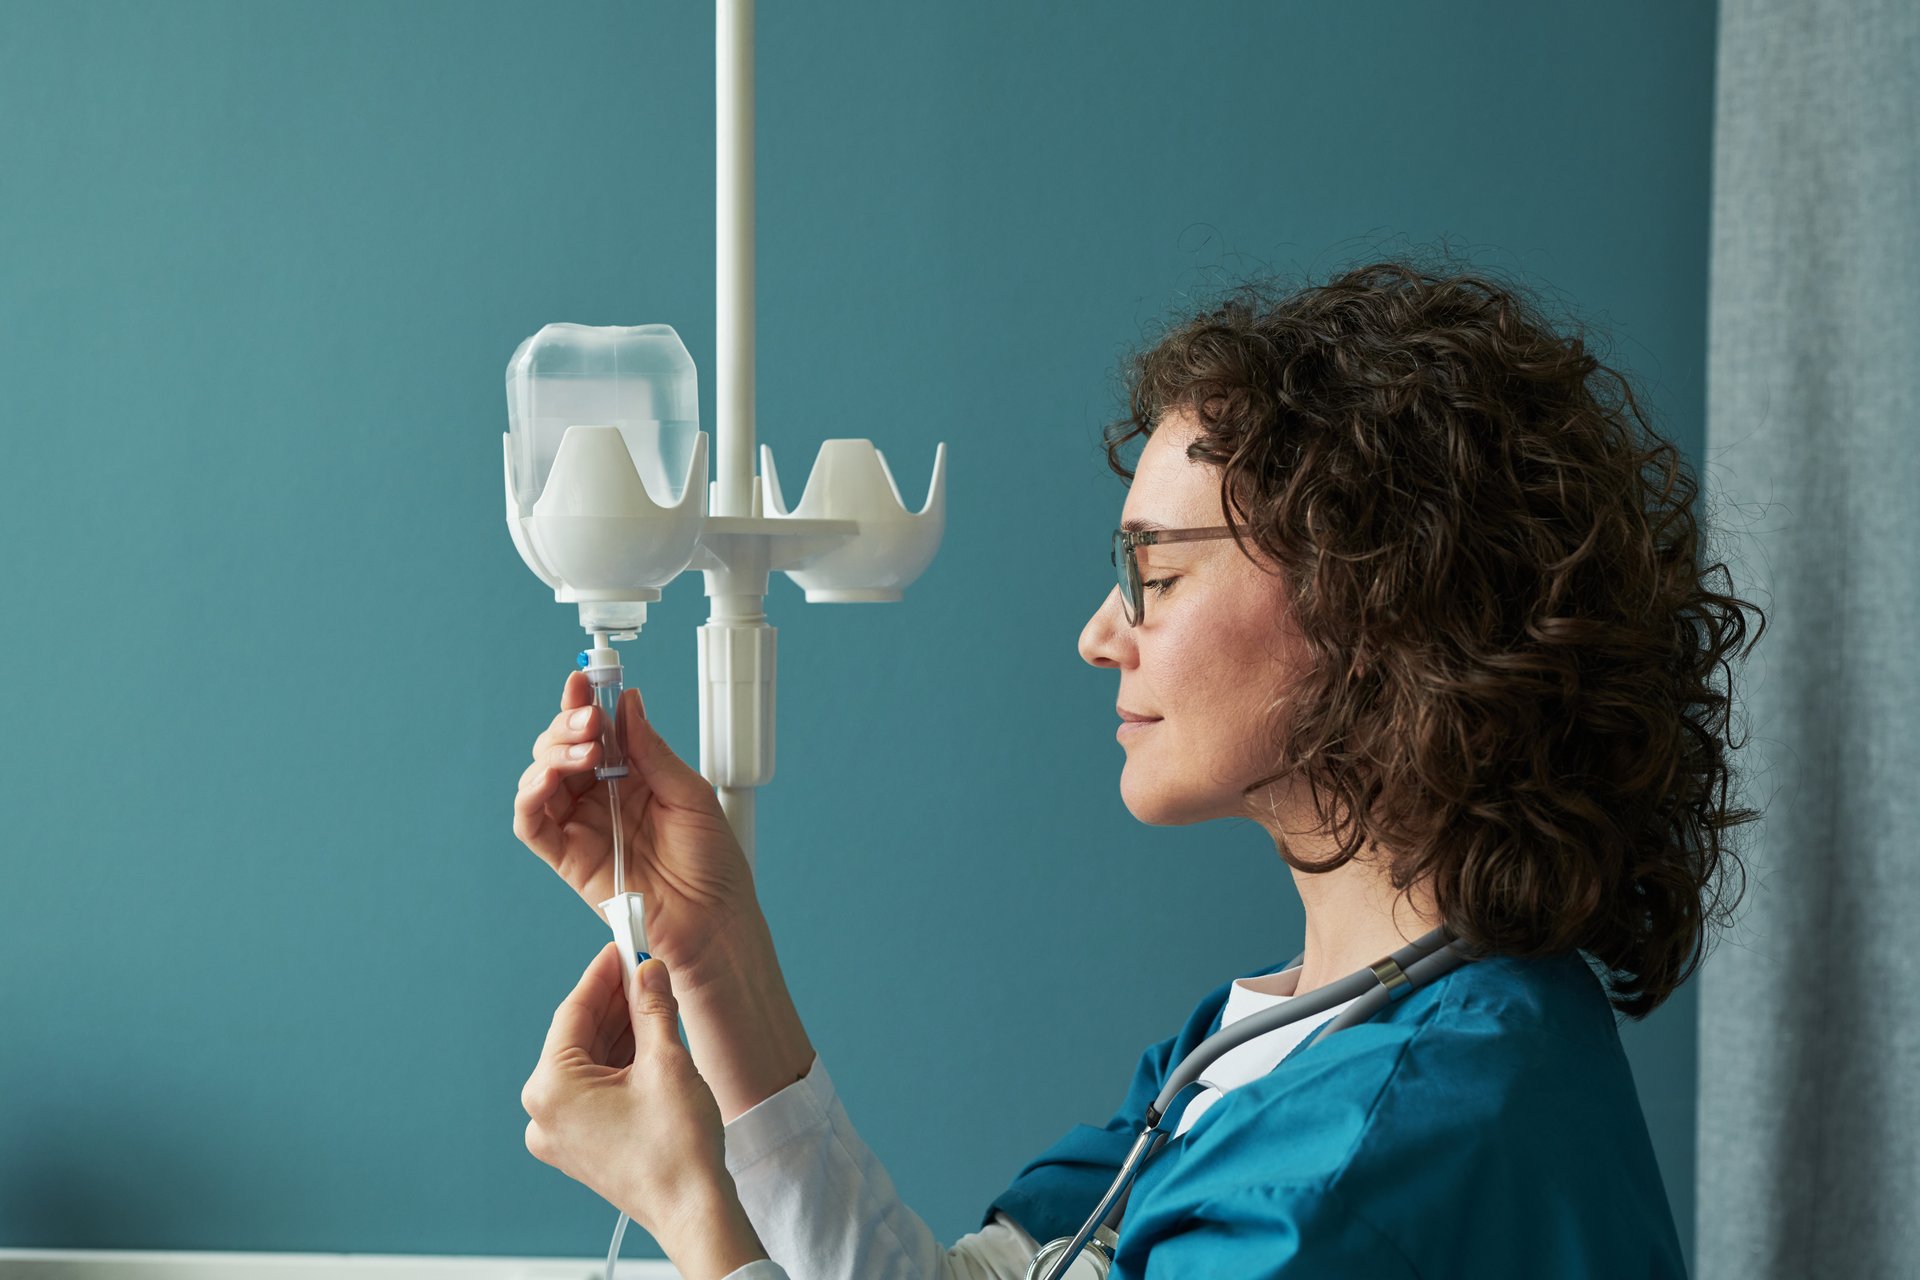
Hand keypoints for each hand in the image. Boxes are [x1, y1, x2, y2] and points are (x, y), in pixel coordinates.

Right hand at [514, 672, 757, 979]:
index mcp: (632, 776)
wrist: (714, 919)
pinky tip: (547, 780)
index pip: (597, 730)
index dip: (583, 702)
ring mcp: (582, 826)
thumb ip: (651, 750)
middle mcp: (602, 797)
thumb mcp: (690, 793)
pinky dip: (529, 797)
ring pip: (541, 779)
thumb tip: (627, 703)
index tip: (584, 678)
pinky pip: (532, 824)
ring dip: (551, 754)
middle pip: (561, 748)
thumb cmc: (713, 863)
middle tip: (591, 721)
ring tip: (584, 751)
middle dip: (568, 724)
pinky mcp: (568, 858)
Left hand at [522, 943, 769, 1278]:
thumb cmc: (676, 1147)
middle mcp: (544, 1112)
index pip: (574, 1011)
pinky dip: (619, 1063)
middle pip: (580, 1036)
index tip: (622, 943)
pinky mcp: (581, 1145)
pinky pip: (594, 1088)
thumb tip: (648, 969)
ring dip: (621, 1031)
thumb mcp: (667, 1061)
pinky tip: (649, 1038)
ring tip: (654, 1000)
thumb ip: (653, 1008)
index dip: (603, 973)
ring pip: (589, 1062)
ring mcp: (560, 1132)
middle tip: (644, 968)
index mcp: (552, 1089)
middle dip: (616, 1002)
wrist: (692, 1210)